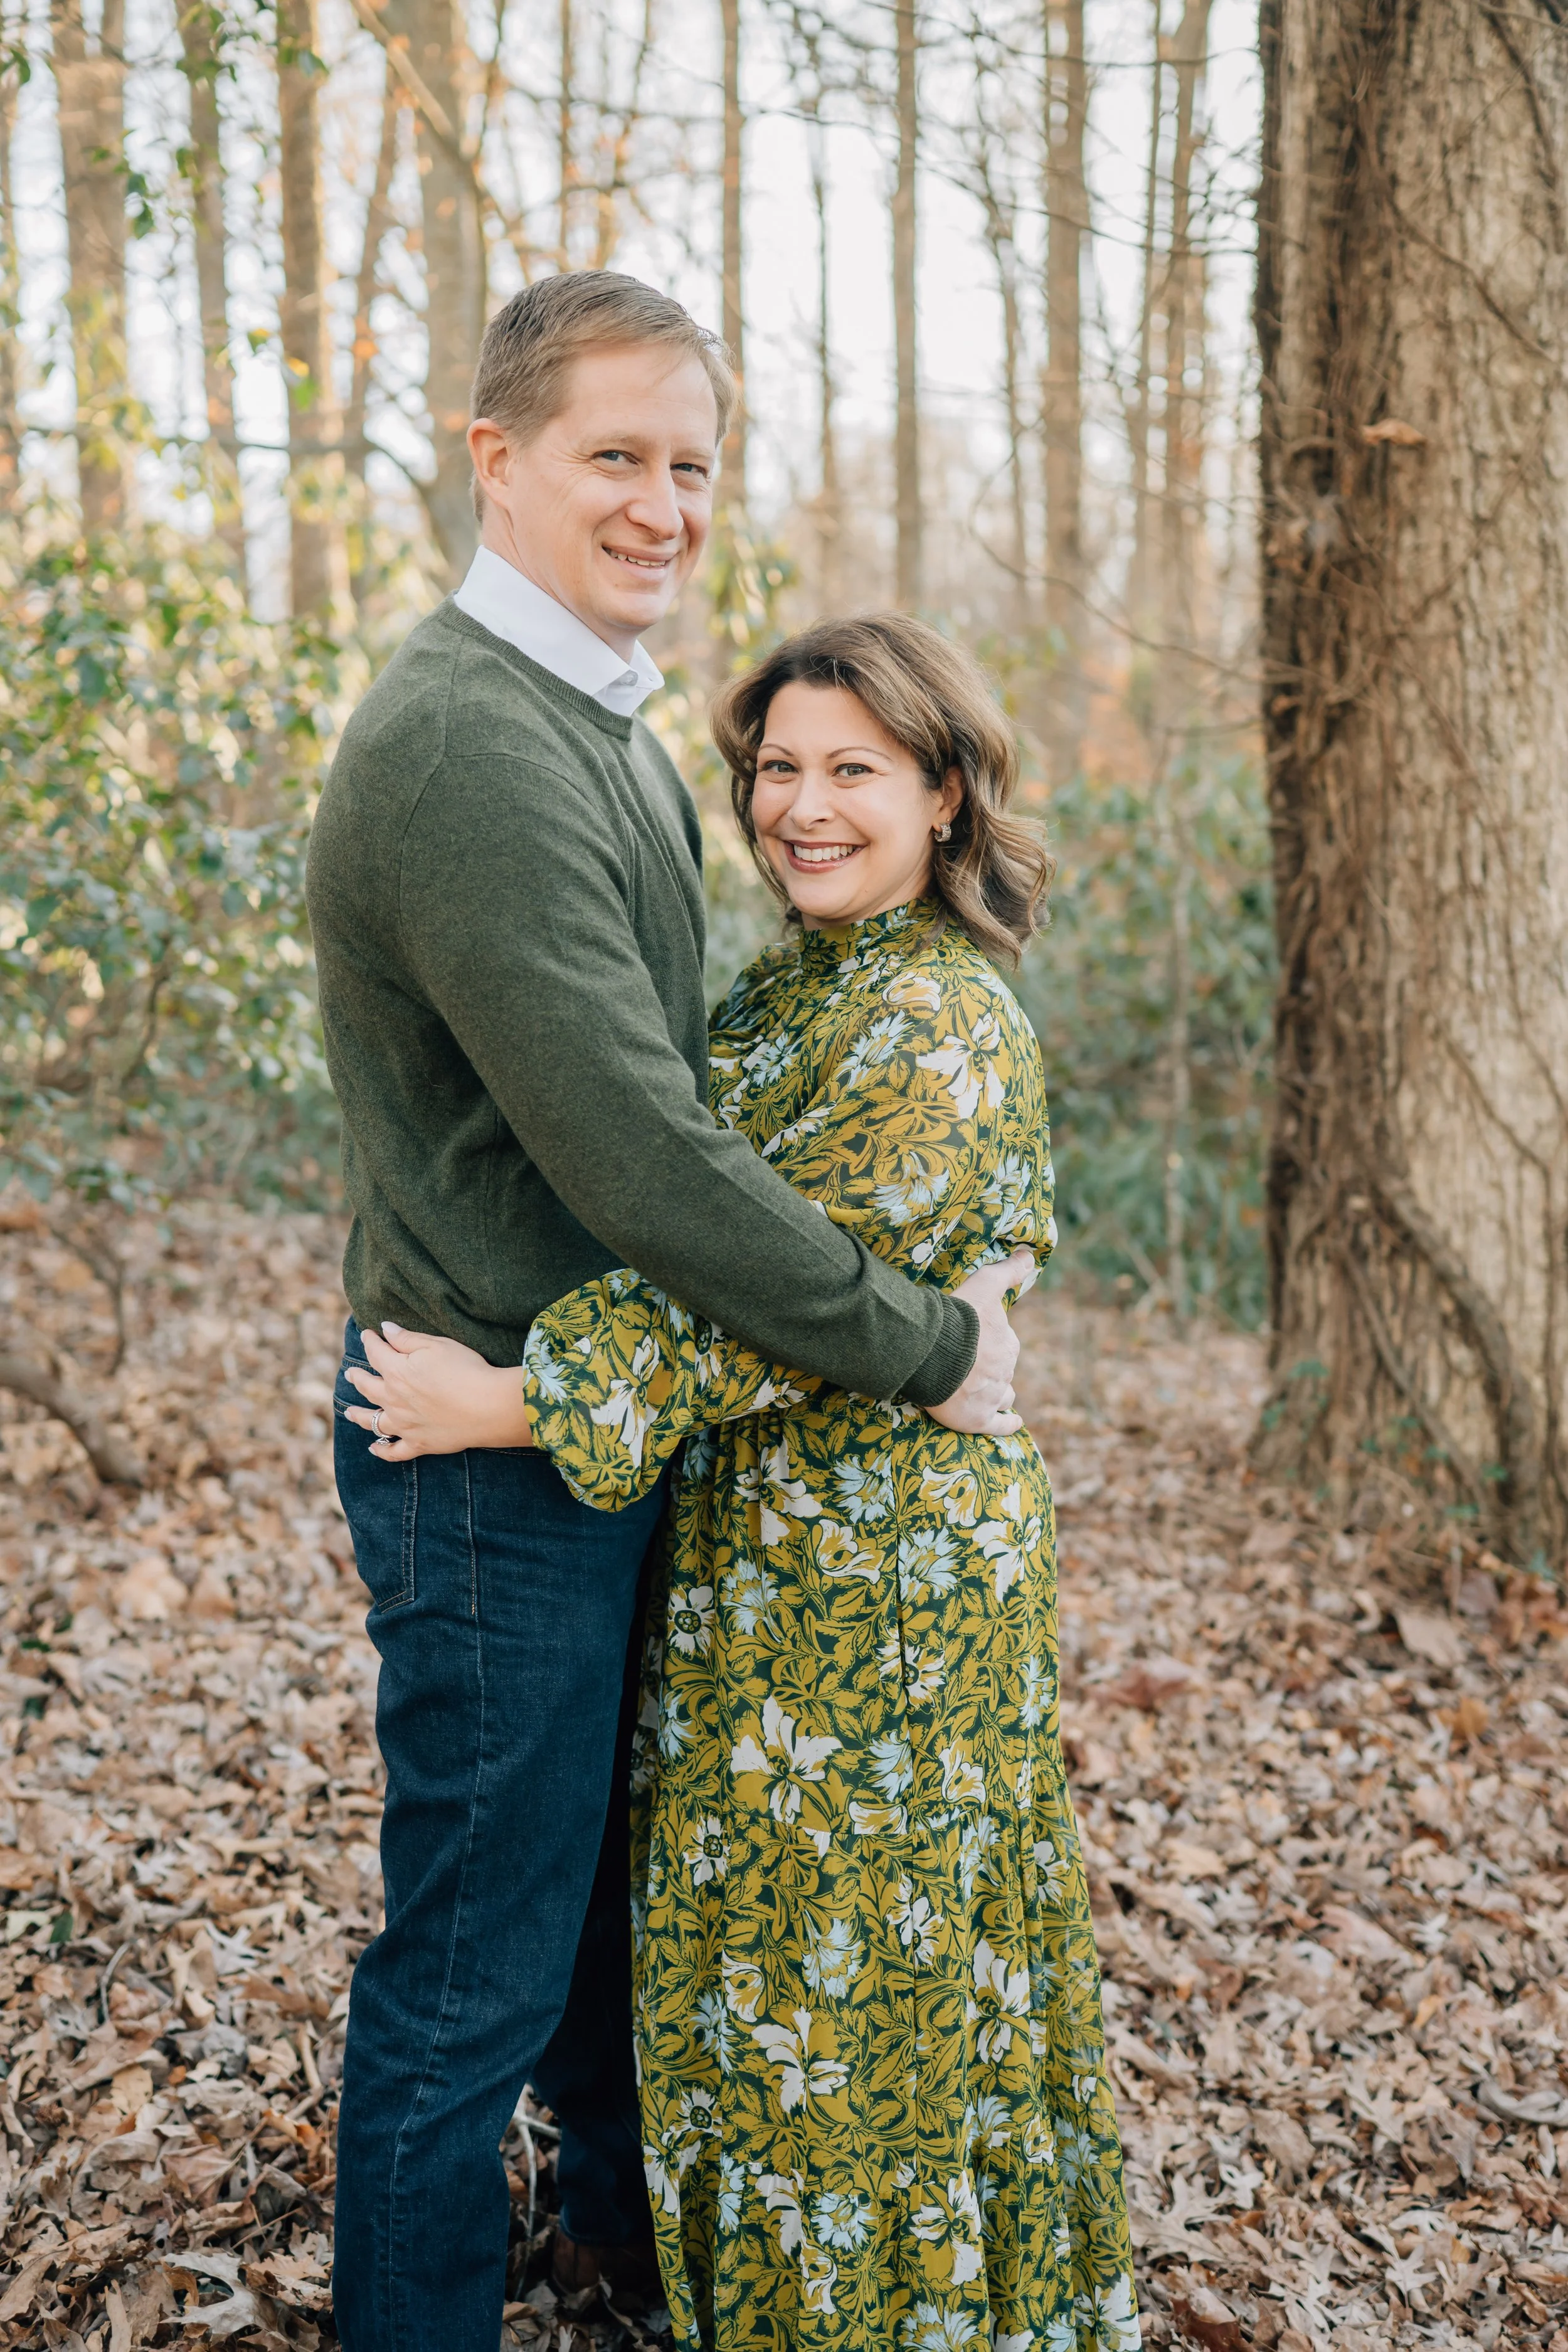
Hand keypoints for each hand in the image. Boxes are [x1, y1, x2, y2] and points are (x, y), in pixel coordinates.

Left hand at [343, 1323, 532, 1459]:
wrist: (487, 1407)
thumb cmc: (465, 1370)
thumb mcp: (437, 1345)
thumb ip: (407, 1338)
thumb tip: (385, 1329)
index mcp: (397, 1371)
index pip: (376, 1353)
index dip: (370, 1341)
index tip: (368, 1334)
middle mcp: (393, 1399)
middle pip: (367, 1388)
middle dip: (357, 1378)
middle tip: (350, 1373)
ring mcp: (404, 1424)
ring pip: (373, 1421)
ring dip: (358, 1415)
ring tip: (349, 1412)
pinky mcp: (419, 1443)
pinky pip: (394, 1451)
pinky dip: (381, 1450)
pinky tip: (374, 1448)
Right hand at [925, 1249, 1034, 1435]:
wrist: (930, 1350)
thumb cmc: (957, 1316)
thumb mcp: (985, 1284)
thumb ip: (1008, 1270)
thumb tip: (1030, 1254)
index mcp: (1008, 1345)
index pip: (1005, 1347)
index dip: (992, 1345)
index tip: (976, 1343)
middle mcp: (1005, 1372)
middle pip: (1002, 1372)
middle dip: (991, 1369)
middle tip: (969, 1365)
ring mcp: (992, 1397)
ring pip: (1002, 1397)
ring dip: (998, 1394)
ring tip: (983, 1391)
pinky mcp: (977, 1420)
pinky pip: (1000, 1426)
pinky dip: (1008, 1424)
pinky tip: (1013, 1423)